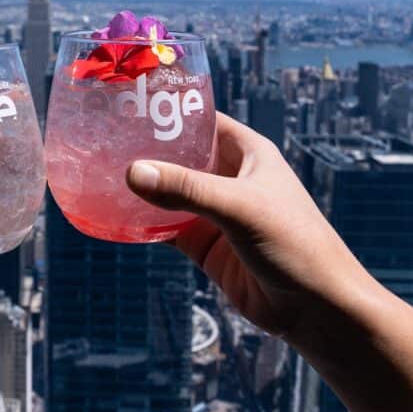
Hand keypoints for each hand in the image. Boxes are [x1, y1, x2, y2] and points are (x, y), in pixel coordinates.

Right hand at [125, 113, 412, 411]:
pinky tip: (113, 216)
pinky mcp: (205, 244)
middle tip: (99, 138)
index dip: (169, 109)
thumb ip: (188, 189)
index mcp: (247, 152)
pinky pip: (165, 227)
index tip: (127, 102)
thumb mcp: (240, 207)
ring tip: (96, 172)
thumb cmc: (294, 244)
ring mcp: (214, 211)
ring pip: (168, 191)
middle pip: (178, 154)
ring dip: (140, 187)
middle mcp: (228, 176)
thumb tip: (133, 172)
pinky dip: (142, 223)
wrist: (316, 309)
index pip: (201, 118)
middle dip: (145, 148)